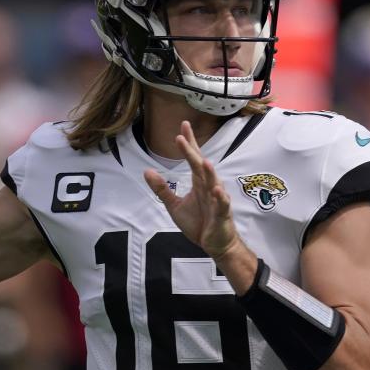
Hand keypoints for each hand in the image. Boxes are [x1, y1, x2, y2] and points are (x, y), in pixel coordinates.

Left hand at [143, 121, 241, 258]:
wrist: (215, 244)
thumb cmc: (199, 223)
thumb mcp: (175, 206)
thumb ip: (162, 189)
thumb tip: (147, 171)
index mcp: (199, 183)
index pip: (193, 158)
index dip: (189, 142)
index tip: (183, 125)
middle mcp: (209, 186)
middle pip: (200, 166)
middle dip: (192, 152)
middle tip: (181, 136)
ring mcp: (217, 199)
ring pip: (214, 183)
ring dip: (209, 172)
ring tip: (203, 161)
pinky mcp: (222, 214)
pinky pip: (222, 204)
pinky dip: (220, 197)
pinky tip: (216, 190)